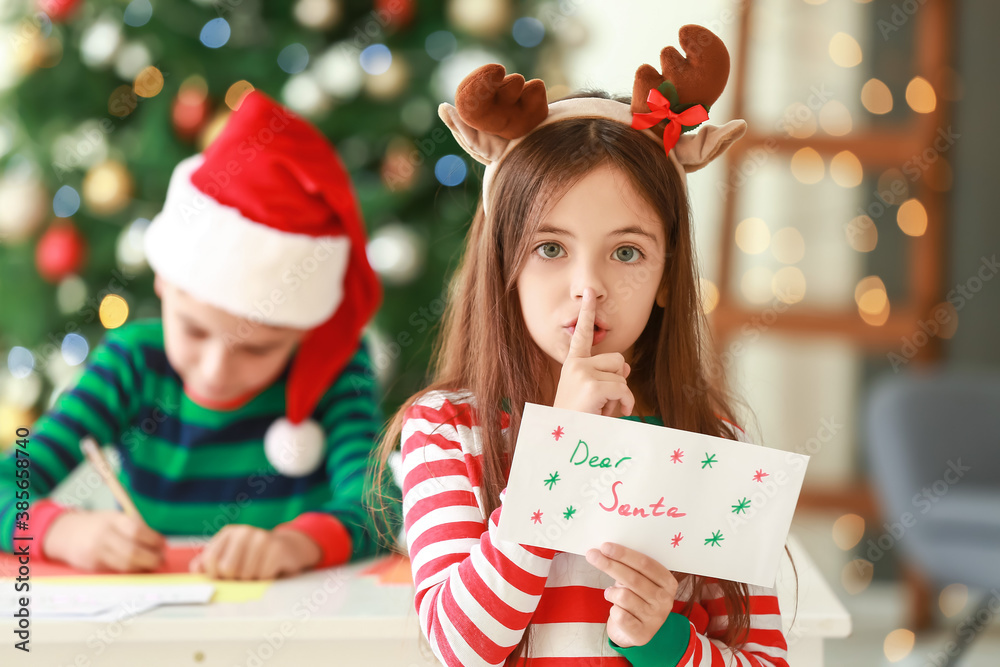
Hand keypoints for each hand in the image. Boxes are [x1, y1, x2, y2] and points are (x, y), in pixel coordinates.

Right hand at [43, 510, 164, 571]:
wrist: (66, 533)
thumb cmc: (97, 525)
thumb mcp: (114, 518)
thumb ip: (134, 527)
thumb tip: (158, 543)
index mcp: (112, 519)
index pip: (137, 530)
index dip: (153, 539)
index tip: (162, 544)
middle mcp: (104, 535)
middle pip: (132, 551)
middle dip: (151, 557)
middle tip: (161, 559)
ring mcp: (97, 552)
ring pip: (125, 564)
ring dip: (143, 566)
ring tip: (152, 564)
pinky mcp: (93, 565)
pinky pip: (117, 570)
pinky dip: (131, 570)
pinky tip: (138, 568)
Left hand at [189, 525, 321, 579]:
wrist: (289, 549)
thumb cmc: (256, 557)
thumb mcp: (231, 557)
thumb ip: (209, 564)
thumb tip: (196, 570)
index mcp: (229, 533)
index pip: (210, 560)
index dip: (216, 575)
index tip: (226, 576)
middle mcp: (244, 531)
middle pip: (227, 568)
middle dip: (235, 579)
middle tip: (244, 575)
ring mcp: (262, 538)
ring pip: (246, 574)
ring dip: (252, 580)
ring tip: (258, 572)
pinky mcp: (277, 549)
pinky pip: (263, 576)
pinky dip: (266, 579)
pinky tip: (271, 570)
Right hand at [553, 288, 634, 416]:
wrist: (562, 441)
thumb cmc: (579, 420)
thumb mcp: (593, 395)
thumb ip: (608, 377)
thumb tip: (626, 368)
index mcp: (572, 364)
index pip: (582, 334)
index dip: (588, 312)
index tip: (590, 292)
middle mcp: (575, 364)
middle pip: (618, 360)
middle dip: (619, 381)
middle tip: (603, 402)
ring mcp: (582, 373)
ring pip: (622, 376)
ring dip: (620, 396)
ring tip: (602, 410)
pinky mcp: (592, 385)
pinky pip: (623, 389)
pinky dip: (625, 404)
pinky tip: (611, 414)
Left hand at [586, 542, 677, 647]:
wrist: (637, 631)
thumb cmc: (636, 598)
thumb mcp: (639, 580)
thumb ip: (630, 566)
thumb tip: (605, 550)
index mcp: (668, 582)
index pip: (645, 564)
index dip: (624, 554)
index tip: (605, 547)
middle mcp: (665, 600)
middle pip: (633, 578)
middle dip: (610, 565)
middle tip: (592, 555)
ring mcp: (655, 618)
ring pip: (624, 596)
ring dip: (611, 592)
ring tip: (611, 594)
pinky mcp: (642, 633)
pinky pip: (619, 615)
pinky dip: (613, 610)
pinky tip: (616, 609)